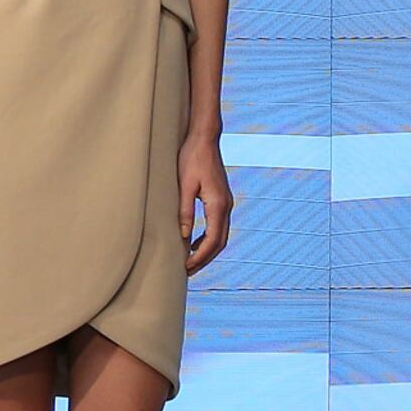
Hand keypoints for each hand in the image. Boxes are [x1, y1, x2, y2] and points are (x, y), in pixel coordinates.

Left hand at [180, 141, 232, 273]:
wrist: (204, 138)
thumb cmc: (191, 158)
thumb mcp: (183, 185)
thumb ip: (184, 211)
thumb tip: (183, 236)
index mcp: (218, 204)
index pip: (212, 240)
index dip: (200, 257)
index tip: (186, 267)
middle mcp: (226, 205)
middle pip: (219, 242)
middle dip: (204, 259)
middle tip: (187, 272)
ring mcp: (226, 202)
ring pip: (221, 235)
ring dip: (207, 251)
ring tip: (190, 262)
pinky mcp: (222, 198)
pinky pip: (218, 226)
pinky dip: (208, 239)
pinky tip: (194, 243)